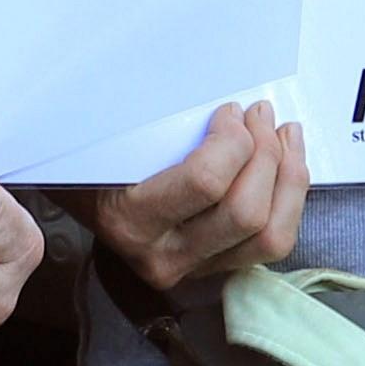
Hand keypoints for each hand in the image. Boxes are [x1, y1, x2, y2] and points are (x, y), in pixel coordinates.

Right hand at [92, 99, 306, 296]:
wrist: (75, 198)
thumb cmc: (92, 160)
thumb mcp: (107, 137)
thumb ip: (152, 121)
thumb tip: (213, 97)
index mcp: (132, 220)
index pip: (205, 182)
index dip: (232, 139)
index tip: (229, 111)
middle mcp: (164, 255)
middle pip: (246, 213)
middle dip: (266, 154)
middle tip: (259, 115)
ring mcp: (193, 268)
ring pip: (270, 237)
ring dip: (289, 179)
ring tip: (285, 136)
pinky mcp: (215, 268)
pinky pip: (271, 243)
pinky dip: (289, 200)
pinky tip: (286, 164)